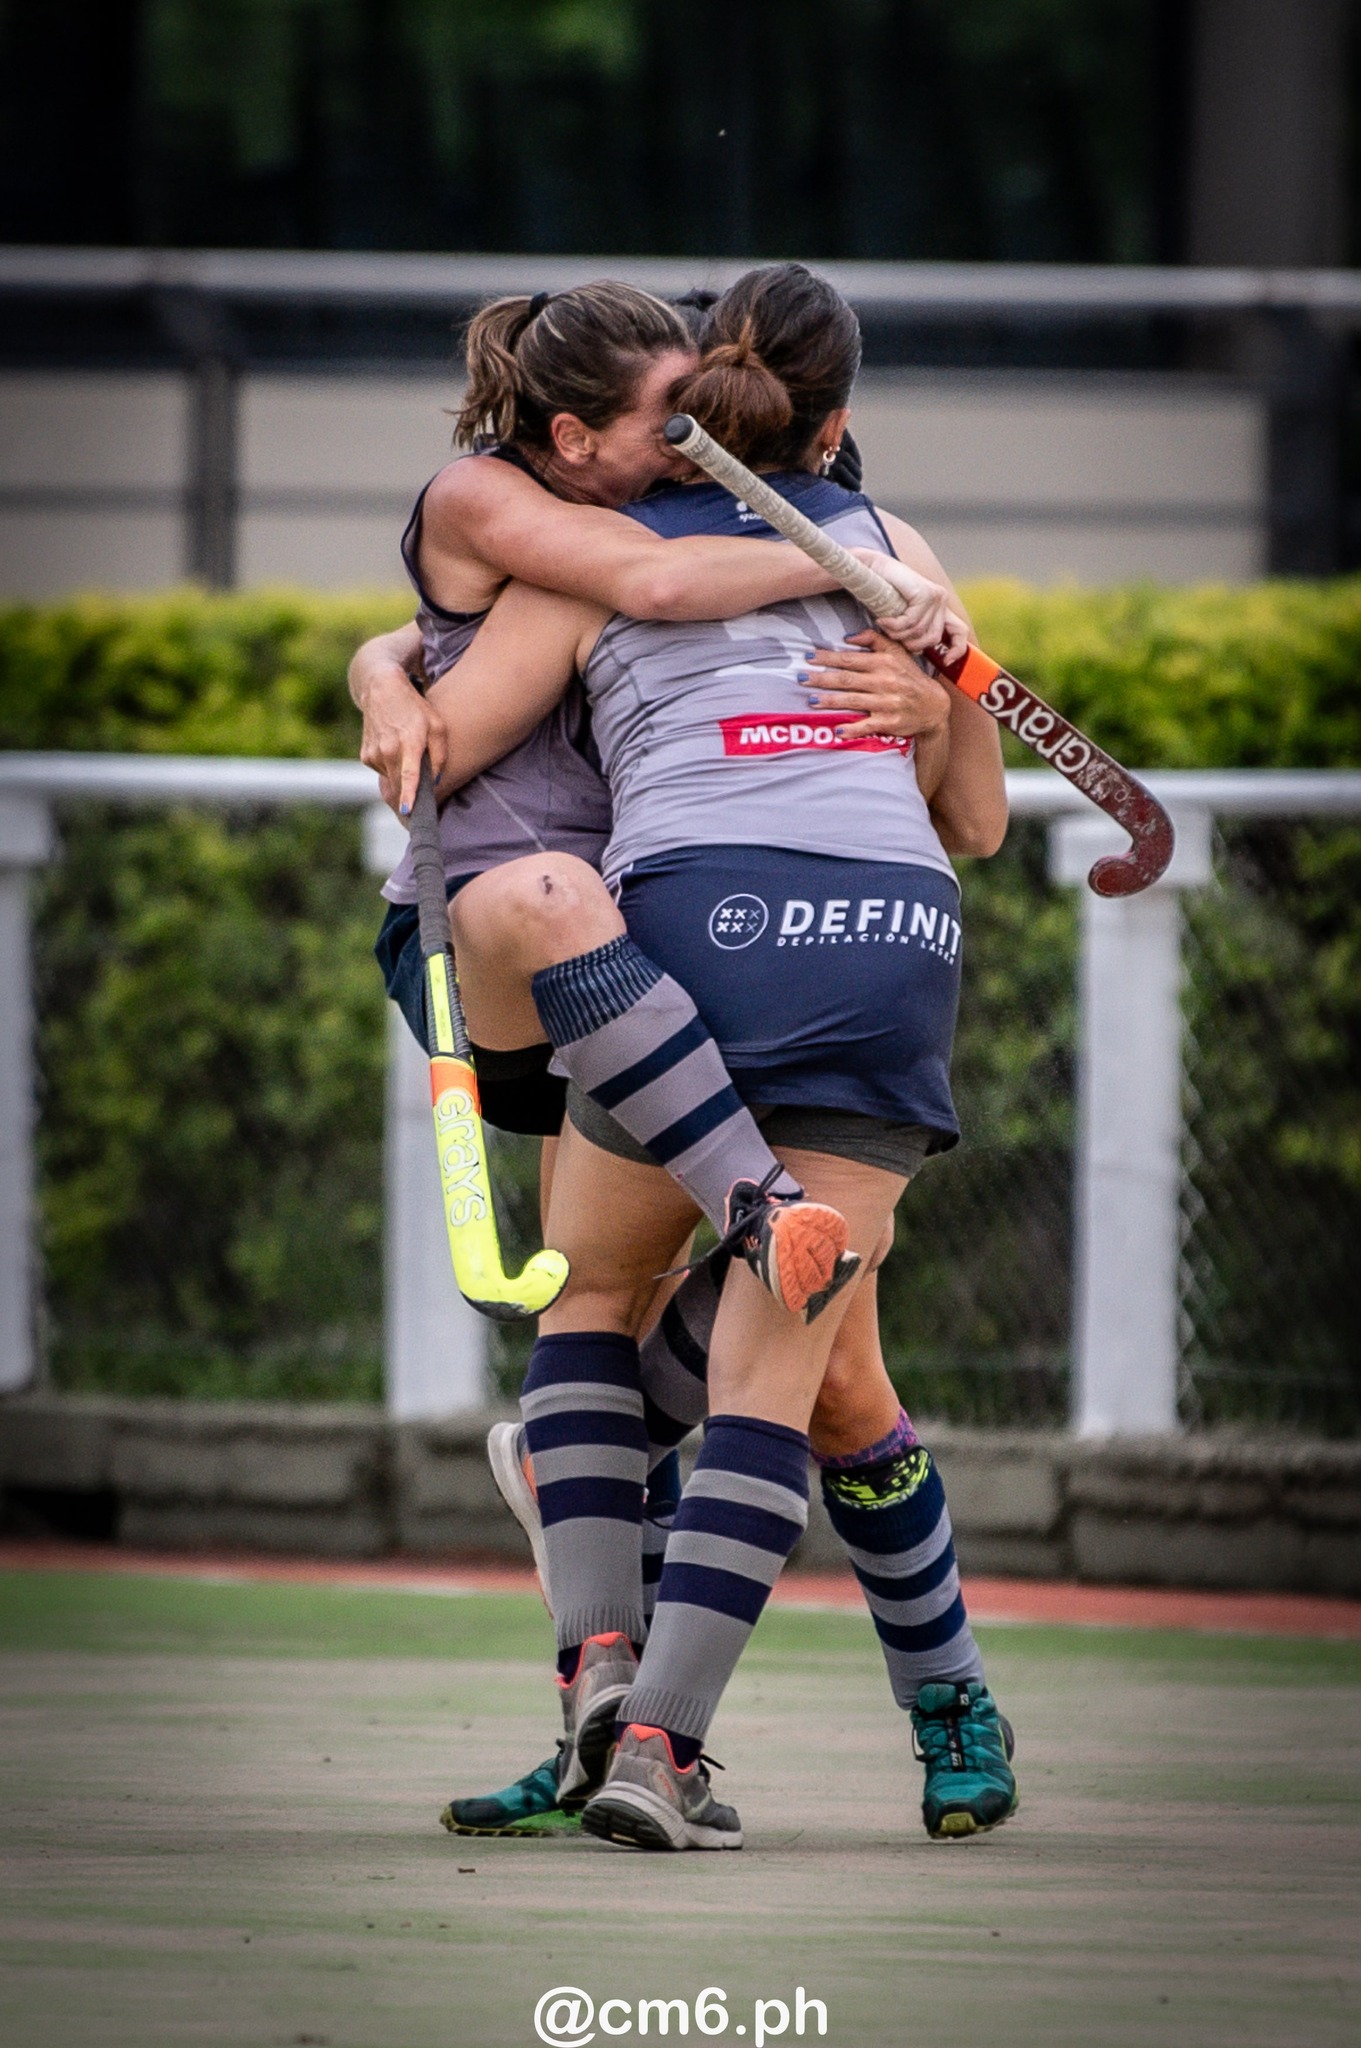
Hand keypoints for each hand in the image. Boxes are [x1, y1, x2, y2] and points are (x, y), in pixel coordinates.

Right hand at [357, 662, 445, 817]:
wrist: (381, 690)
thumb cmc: (415, 708)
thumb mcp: (437, 726)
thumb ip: (440, 755)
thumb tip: (436, 781)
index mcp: (409, 743)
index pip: (408, 774)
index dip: (408, 795)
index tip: (407, 811)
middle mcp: (388, 750)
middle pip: (400, 786)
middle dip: (410, 797)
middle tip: (421, 804)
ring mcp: (374, 754)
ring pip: (392, 780)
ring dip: (402, 778)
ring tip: (408, 757)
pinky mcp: (366, 756)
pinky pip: (383, 772)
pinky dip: (392, 769)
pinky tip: (395, 752)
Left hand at [800, 631, 952, 740]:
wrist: (934, 705)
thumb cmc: (909, 676)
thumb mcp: (898, 653)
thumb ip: (874, 640)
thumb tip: (848, 637)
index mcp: (884, 663)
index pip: (850, 659)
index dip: (828, 658)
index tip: (808, 657)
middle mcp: (885, 682)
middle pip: (847, 680)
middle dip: (822, 679)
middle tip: (800, 678)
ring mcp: (887, 703)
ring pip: (853, 701)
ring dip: (830, 701)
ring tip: (810, 701)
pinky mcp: (890, 722)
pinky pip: (867, 726)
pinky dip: (852, 729)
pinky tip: (837, 731)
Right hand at [847, 548, 967, 662]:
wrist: (868, 568)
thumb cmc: (881, 593)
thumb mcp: (902, 618)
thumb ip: (916, 631)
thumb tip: (922, 652)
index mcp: (939, 607)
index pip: (960, 631)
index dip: (956, 649)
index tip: (945, 662)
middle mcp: (940, 600)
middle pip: (934, 638)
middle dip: (911, 644)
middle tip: (893, 636)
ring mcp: (934, 595)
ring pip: (920, 632)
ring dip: (898, 634)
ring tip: (885, 625)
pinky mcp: (925, 593)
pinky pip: (911, 622)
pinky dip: (893, 625)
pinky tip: (882, 619)